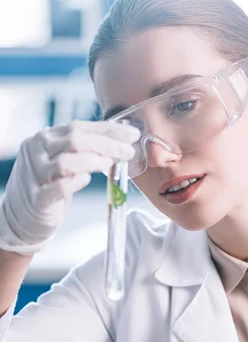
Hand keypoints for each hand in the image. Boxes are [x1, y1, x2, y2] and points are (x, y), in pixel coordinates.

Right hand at [0, 120, 139, 254]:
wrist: (22, 213)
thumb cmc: (49, 184)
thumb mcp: (65, 160)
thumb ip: (85, 149)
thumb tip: (120, 139)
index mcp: (46, 138)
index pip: (79, 127)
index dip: (108, 130)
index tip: (132, 134)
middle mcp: (38, 151)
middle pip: (76, 140)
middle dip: (107, 145)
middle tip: (128, 151)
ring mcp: (36, 174)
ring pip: (66, 161)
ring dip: (93, 161)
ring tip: (110, 163)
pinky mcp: (38, 198)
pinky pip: (58, 187)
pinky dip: (75, 182)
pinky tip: (86, 180)